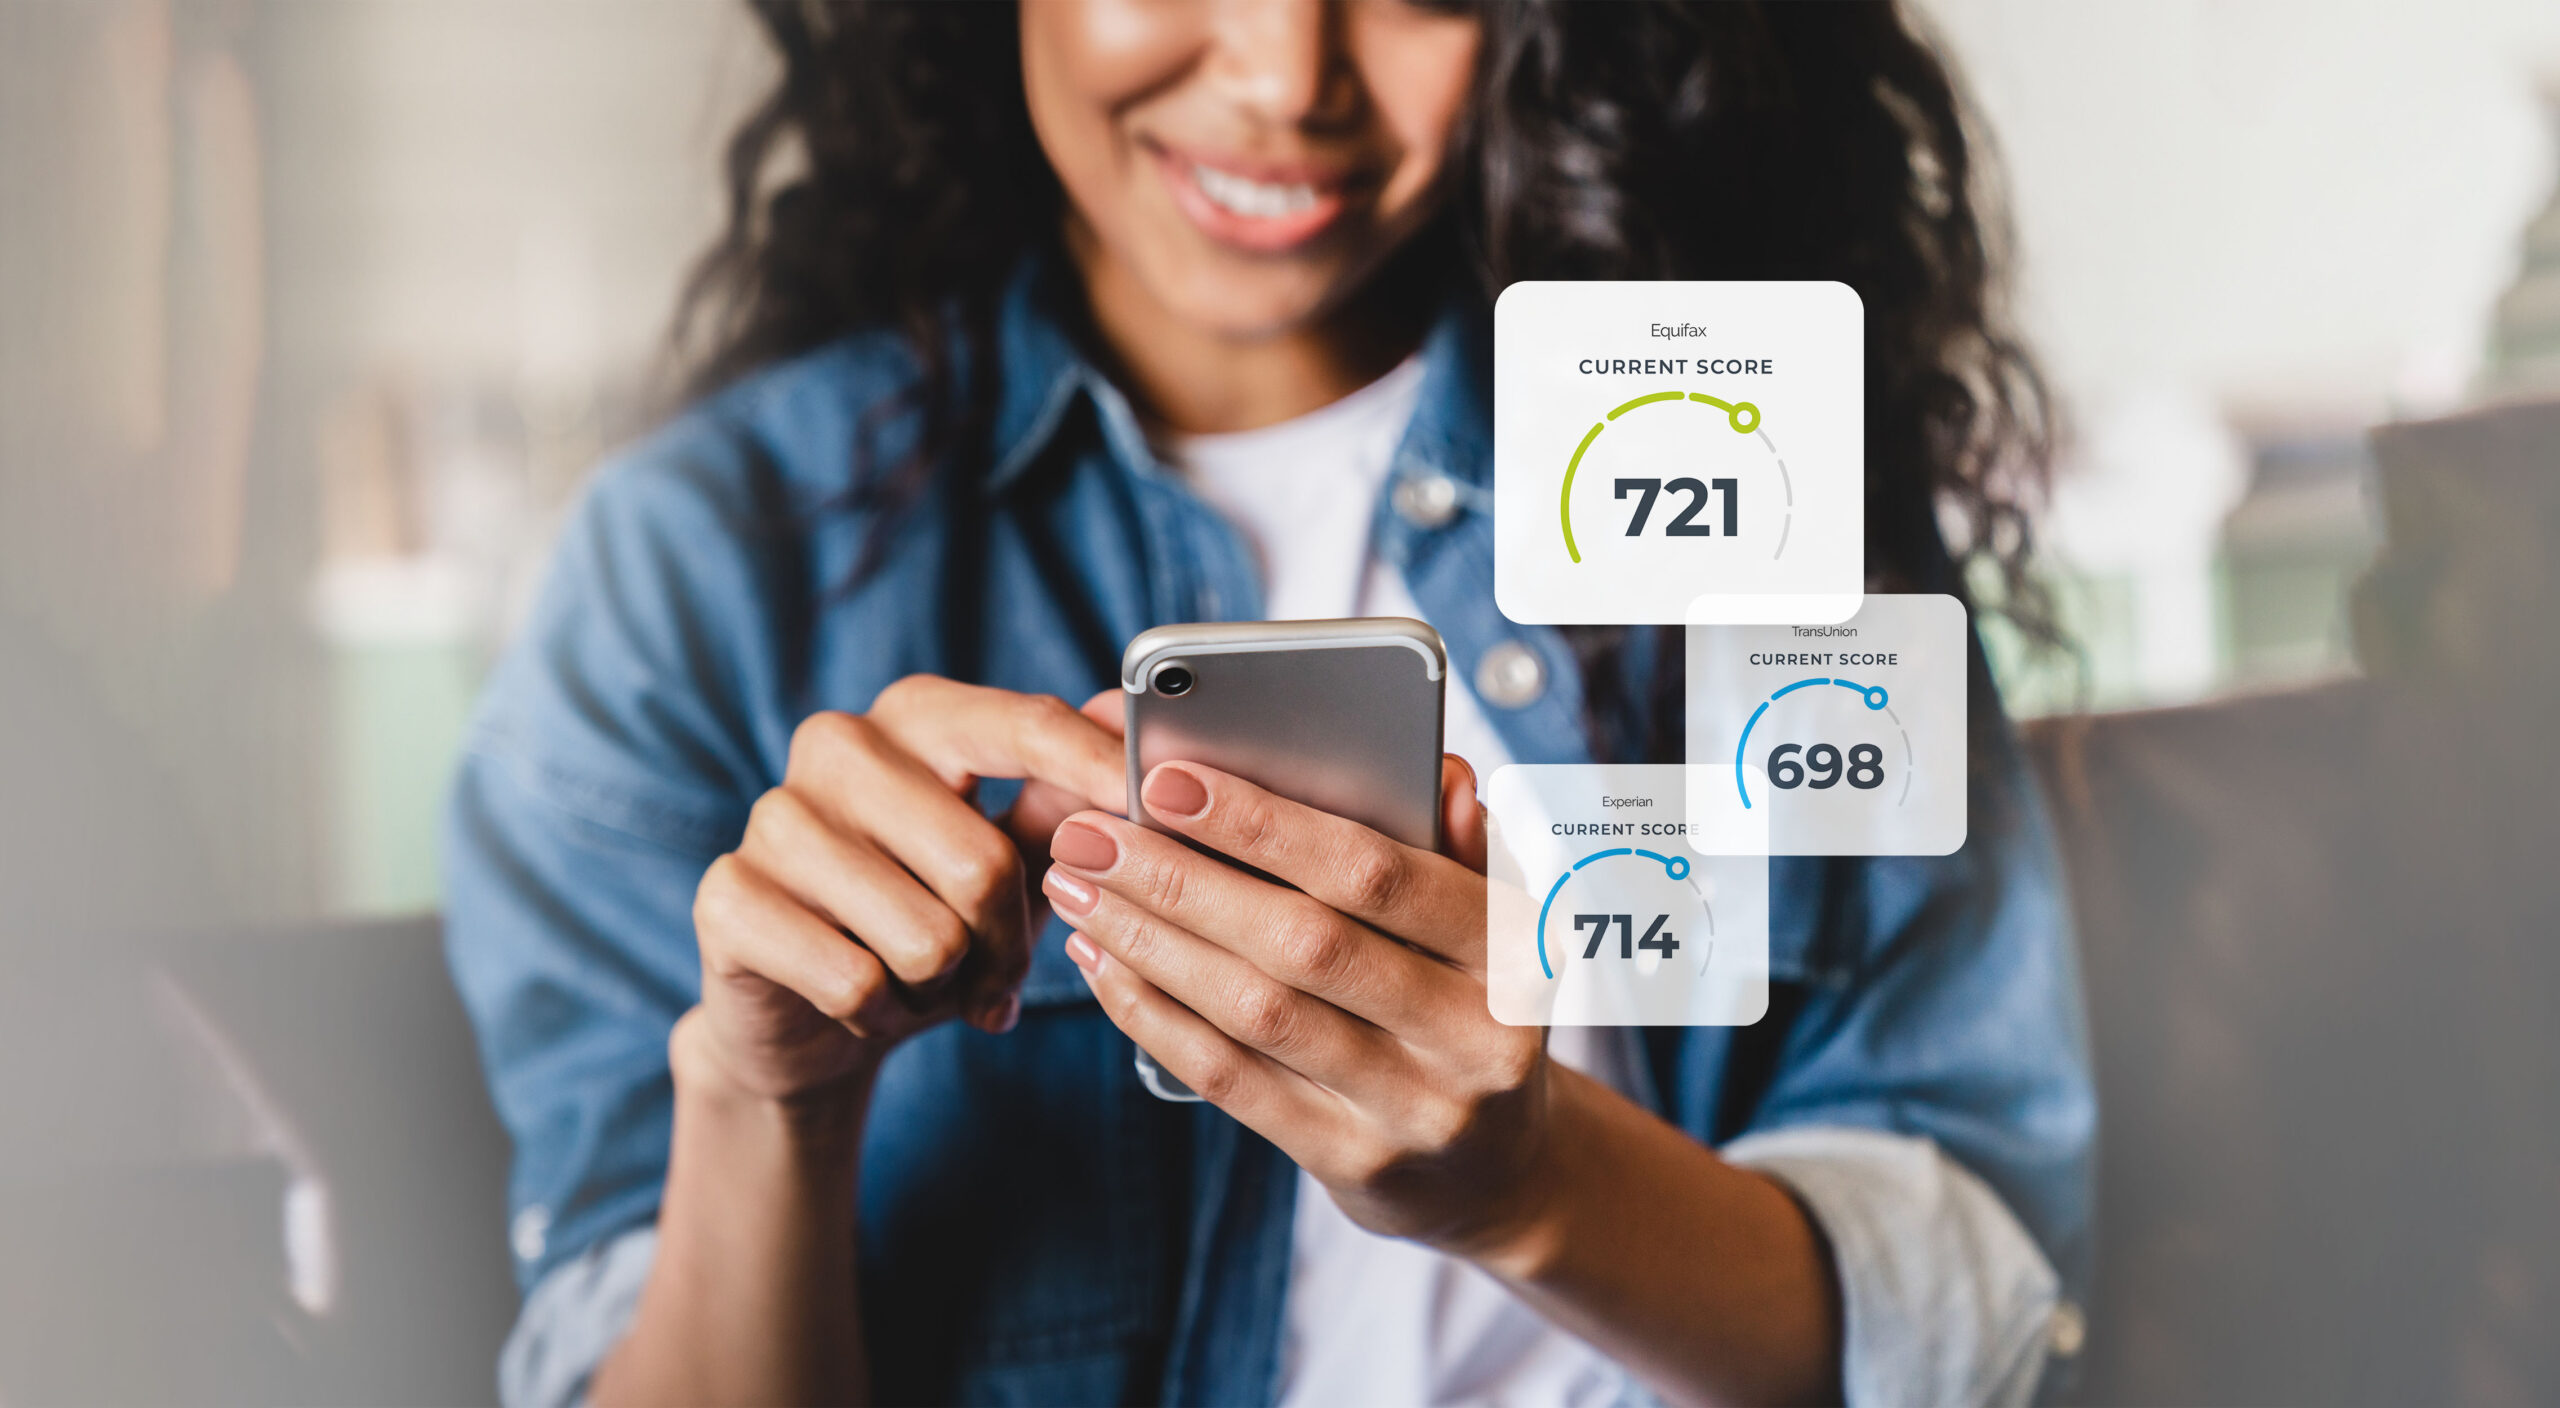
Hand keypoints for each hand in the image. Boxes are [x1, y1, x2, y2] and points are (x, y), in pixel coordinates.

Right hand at [686, 677, 1124, 1101]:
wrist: (808, 1016)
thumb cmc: (926, 919)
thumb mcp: (1009, 861)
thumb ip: (1064, 799)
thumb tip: (1126, 722)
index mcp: (917, 715)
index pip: (1022, 725)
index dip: (1094, 770)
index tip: (1154, 803)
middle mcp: (838, 744)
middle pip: (983, 862)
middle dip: (1007, 945)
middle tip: (996, 976)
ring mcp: (774, 816)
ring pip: (926, 936)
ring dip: (943, 987)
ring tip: (922, 982)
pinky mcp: (728, 896)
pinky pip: (855, 981)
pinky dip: (881, 1014)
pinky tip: (866, 1003)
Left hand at [1040, 756, 1557, 1254]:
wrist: (1497, 1168)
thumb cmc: (1468, 1003)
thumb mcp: (1493, 922)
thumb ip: (1459, 843)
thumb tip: (1439, 774)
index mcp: (1513, 947)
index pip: (1379, 874)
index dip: (1267, 825)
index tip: (1167, 779)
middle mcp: (1476, 1033)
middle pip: (1303, 944)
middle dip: (1181, 880)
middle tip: (1089, 834)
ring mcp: (1416, 1108)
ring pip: (1257, 1013)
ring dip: (1150, 943)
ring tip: (1078, 888)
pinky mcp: (1354, 1162)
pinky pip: (1234, 1080)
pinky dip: (1155, 1016)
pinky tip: (1104, 965)